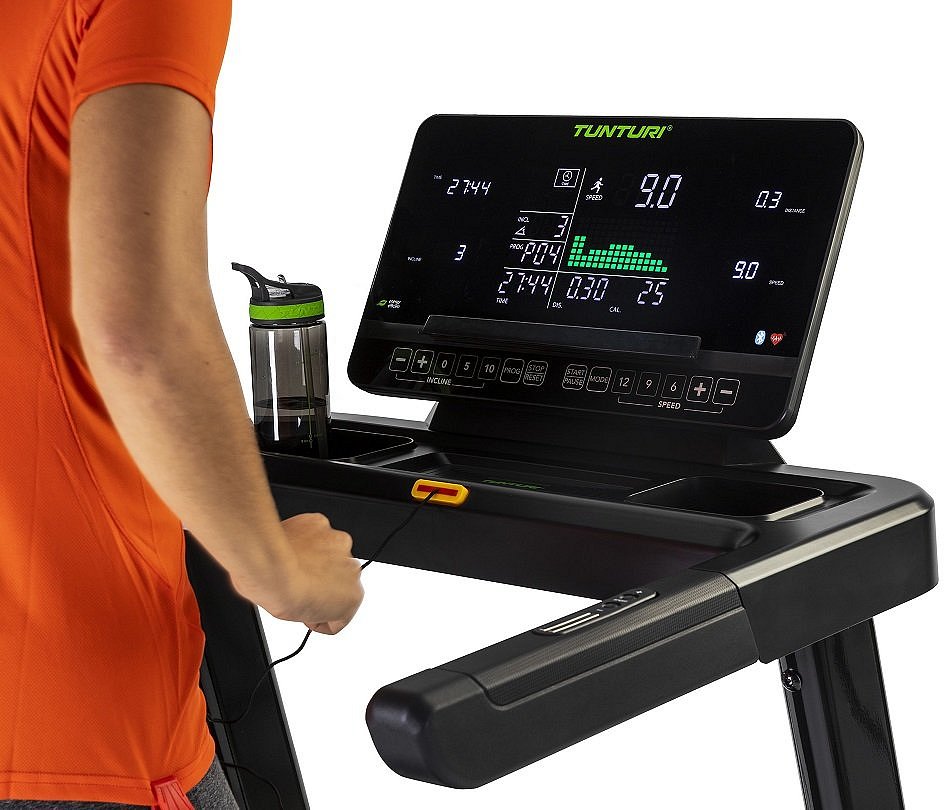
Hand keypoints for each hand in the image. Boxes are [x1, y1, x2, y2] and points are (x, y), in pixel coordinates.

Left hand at [234, 513, 364, 634]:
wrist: (269, 567)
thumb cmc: (282, 594)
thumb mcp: (304, 617)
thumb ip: (319, 608)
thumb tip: (311, 601)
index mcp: (353, 596)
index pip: (344, 606)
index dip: (324, 609)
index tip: (311, 607)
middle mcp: (352, 568)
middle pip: (339, 575)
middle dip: (324, 579)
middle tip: (300, 584)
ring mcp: (339, 543)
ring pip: (329, 552)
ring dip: (316, 557)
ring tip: (291, 565)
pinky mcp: (322, 524)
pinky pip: (315, 533)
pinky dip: (305, 539)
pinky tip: (290, 548)